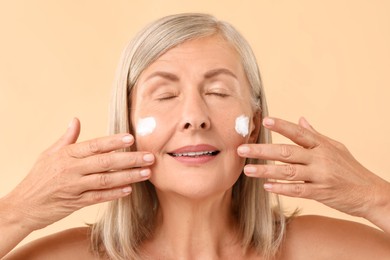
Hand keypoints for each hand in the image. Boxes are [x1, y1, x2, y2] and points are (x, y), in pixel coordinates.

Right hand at [3, 118, 153, 230]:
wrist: (23, 206)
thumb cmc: (38, 177)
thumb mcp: (49, 154)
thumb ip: (67, 138)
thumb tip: (76, 120)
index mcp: (67, 155)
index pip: (95, 145)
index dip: (114, 141)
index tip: (131, 138)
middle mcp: (72, 170)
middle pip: (106, 162)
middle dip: (130, 159)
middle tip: (150, 157)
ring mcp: (75, 187)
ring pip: (106, 180)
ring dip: (128, 176)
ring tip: (146, 173)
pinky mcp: (77, 203)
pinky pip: (99, 197)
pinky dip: (115, 193)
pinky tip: (129, 189)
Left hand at [237, 117, 389, 218]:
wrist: (371, 193)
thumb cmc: (351, 169)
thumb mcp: (336, 147)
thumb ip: (316, 134)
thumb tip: (301, 119)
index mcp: (322, 145)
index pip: (298, 132)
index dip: (281, 126)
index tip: (265, 120)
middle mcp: (320, 158)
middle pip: (286, 152)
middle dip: (262, 150)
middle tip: (242, 149)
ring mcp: (319, 176)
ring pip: (288, 172)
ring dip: (266, 171)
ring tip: (247, 170)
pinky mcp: (320, 193)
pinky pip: (297, 190)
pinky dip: (281, 188)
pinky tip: (266, 187)